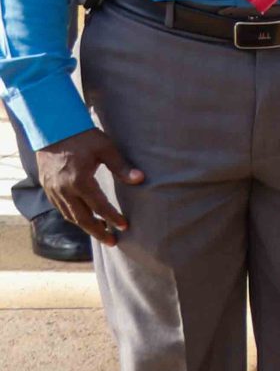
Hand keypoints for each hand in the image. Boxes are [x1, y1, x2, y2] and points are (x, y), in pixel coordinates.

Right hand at [37, 128, 140, 245]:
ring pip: (69, 215)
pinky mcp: (47, 187)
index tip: (124, 227)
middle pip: (82, 218)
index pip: (99, 206)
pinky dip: (72, 216)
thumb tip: (141, 179)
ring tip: (101, 232)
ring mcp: (53, 190)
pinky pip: (60, 208)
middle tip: (112, 242)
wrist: (52, 128)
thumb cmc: (83, 136)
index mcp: (80, 181)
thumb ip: (122, 166)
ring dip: (85, 226)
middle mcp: (64, 189)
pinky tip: (83, 218)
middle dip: (98, 232)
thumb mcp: (105, 148)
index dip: (113, 218)